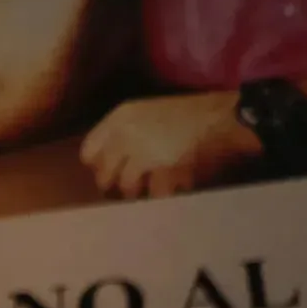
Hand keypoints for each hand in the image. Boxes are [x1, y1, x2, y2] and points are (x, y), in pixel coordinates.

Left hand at [78, 91, 258, 198]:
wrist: (217, 115)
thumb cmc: (184, 112)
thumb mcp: (146, 112)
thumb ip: (124, 132)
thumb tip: (108, 159)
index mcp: (120, 116)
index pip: (88, 151)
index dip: (98, 164)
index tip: (110, 170)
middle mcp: (125, 134)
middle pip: (103, 175)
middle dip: (116, 183)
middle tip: (131, 185)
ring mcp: (142, 153)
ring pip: (126, 188)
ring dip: (139, 191)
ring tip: (153, 187)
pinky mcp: (161, 170)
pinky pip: (154, 194)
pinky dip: (162, 195)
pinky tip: (172, 188)